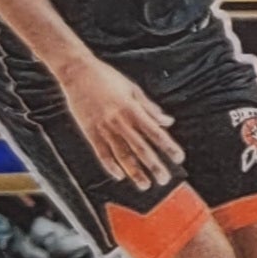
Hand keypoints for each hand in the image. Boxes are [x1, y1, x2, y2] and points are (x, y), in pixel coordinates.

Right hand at [61, 58, 184, 191]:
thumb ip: (150, 107)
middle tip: (164, 179)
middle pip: (140, 148)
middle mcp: (119, 121)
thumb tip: (168, 121)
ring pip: (122, 154)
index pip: (155, 132)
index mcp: (132, 109)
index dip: (168, 146)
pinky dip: (111, 166)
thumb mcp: (132, 88)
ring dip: (134, 172)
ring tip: (144, 184)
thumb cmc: (106, 77)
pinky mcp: (89, 132)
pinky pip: (101, 153)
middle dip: (154, 165)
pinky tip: (119, 175)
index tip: (178, 157)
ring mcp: (104, 128)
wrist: (77, 72)